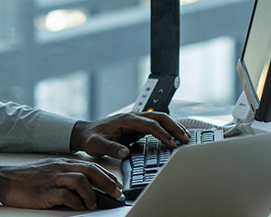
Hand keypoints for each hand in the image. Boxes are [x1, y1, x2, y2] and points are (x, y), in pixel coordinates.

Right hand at [0, 158, 120, 210]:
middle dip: (107, 182)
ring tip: (94, 204)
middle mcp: (59, 168)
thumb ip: (65, 174)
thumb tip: (85, 185)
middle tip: (116, 193)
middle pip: (89, 170)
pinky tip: (78, 207)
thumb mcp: (48, 170)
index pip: (90, 165)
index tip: (117, 185)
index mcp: (61, 162)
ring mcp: (52, 179)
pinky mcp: (44, 191)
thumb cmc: (26, 178)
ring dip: (91, 193)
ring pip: (80, 180)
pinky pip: (65, 195)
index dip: (107, 175)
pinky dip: (75, 202)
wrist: (4, 180)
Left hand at [69, 112, 190, 158]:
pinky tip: (175, 137)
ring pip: (160, 119)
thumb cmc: (91, 138)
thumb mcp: (97, 145)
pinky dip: (168, 130)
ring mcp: (136, 121)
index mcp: (125, 120)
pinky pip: (157, 126)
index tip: (172, 144)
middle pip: (159, 117)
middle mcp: (133, 118)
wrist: (85, 133)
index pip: (149, 124)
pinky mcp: (137, 127)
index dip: (162, 134)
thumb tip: (125, 152)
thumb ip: (110, 148)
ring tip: (186, 137)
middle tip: (186, 139)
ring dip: (174, 127)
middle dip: (174, 127)